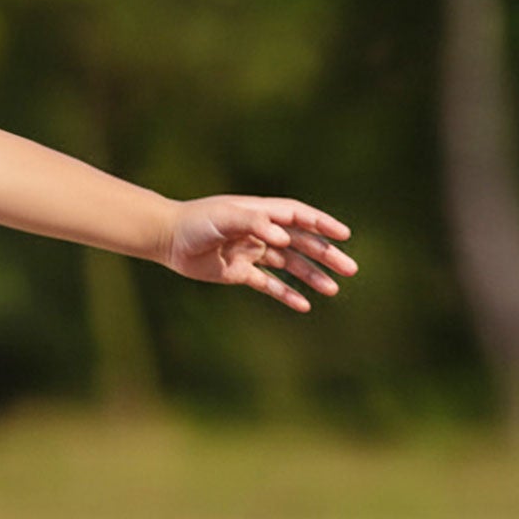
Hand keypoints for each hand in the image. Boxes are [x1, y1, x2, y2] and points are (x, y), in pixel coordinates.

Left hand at [165, 196, 357, 311]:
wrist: (168, 239)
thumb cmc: (197, 222)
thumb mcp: (225, 217)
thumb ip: (254, 222)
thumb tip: (285, 238)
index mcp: (262, 213)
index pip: (300, 217)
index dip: (323, 224)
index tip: (344, 235)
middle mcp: (261, 232)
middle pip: (302, 244)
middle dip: (326, 255)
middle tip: (350, 269)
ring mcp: (252, 253)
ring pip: (290, 266)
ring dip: (311, 277)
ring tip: (333, 290)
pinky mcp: (240, 273)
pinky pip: (269, 284)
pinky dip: (286, 294)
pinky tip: (304, 305)